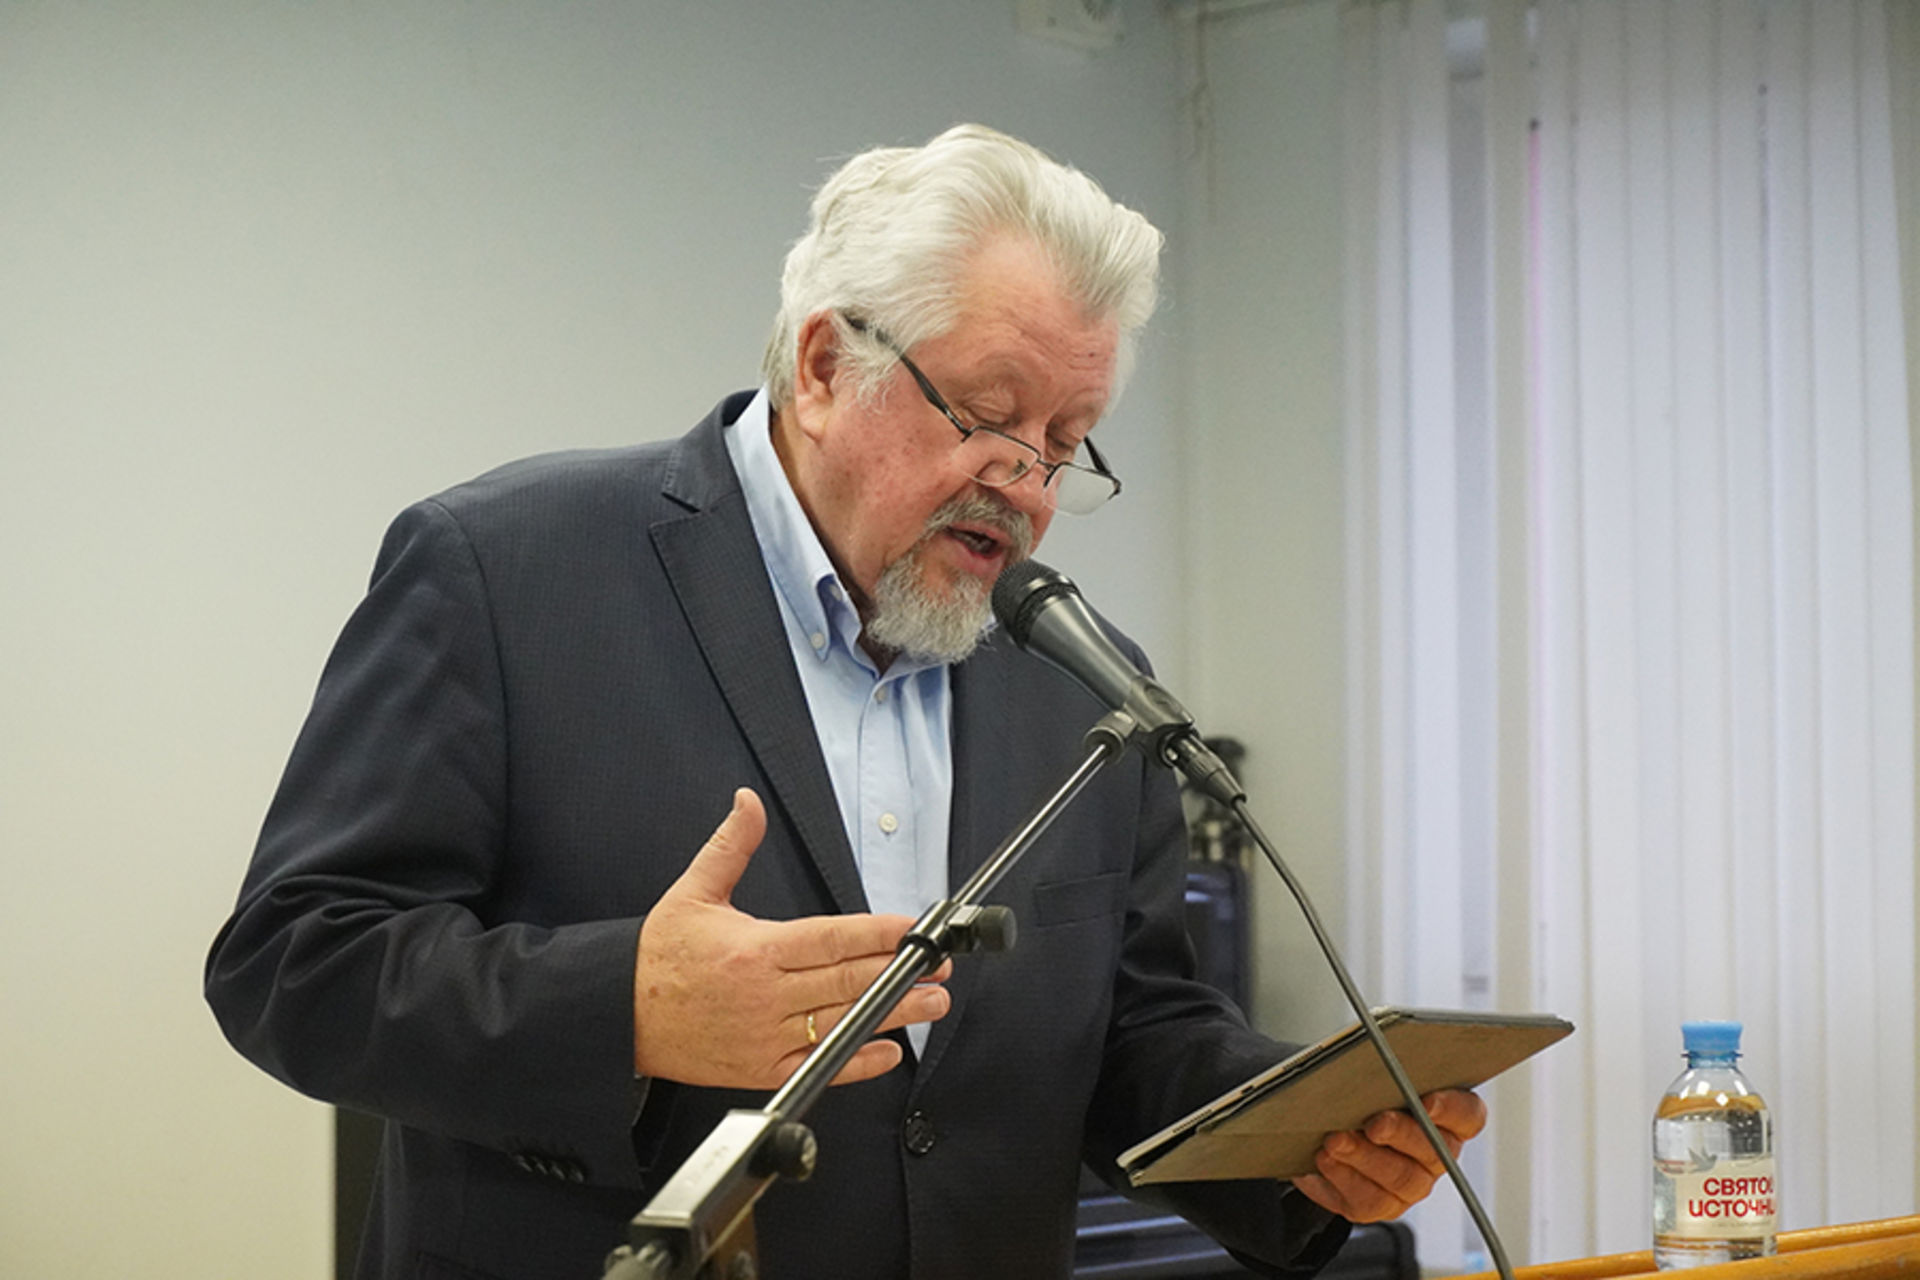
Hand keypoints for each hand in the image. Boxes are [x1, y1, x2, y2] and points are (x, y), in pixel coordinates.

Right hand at [632, 788, 950, 1088]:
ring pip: (842, 1023)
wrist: (618, 1014)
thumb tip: (747, 801)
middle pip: (847, 981)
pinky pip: (819, 1065)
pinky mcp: (759, 1069)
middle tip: (940, 967)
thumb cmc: (658, 955)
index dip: (877, 934)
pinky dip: (857, 1061)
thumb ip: (730, 846)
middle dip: (901, 974)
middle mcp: (764, 994)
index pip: (831, 938)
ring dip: (894, 1015)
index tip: (910, 930)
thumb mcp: (693, 891)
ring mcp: (764, 1036)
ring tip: (932, 1003)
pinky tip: (888, 1050)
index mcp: (754, 949)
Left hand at [1291, 1089, 1486, 1221]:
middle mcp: (1435, 1154)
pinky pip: (1369, 1199)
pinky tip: (1325, 1158)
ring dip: (1365, 1156)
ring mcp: (1411, 1184)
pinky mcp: (1380, 1204)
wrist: (1322, 1135)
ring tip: (1336, 1139)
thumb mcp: (1373, 1078)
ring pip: (1400, 1177)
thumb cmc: (1358, 1099)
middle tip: (1375, 1123)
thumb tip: (1372, 1058)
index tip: (1427, 1100)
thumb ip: (1383, 1071)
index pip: (1468, 1115)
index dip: (1452, 1109)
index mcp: (1446, 1119)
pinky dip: (1344, 1176)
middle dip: (1401, 1133)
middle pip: (1434, 1150)